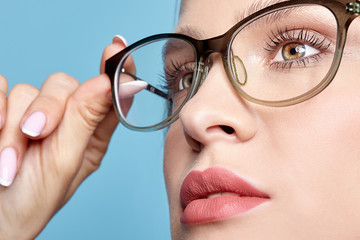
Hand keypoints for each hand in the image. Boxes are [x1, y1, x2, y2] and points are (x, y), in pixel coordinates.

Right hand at [0, 36, 126, 238]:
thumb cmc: (33, 199)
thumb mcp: (65, 163)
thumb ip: (85, 120)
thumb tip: (108, 81)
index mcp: (91, 132)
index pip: (108, 94)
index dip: (114, 69)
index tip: (116, 49)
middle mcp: (65, 118)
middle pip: (63, 85)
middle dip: (48, 109)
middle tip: (37, 134)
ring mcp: (31, 113)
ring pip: (27, 90)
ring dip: (15, 127)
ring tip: (8, 163)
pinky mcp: (1, 109)